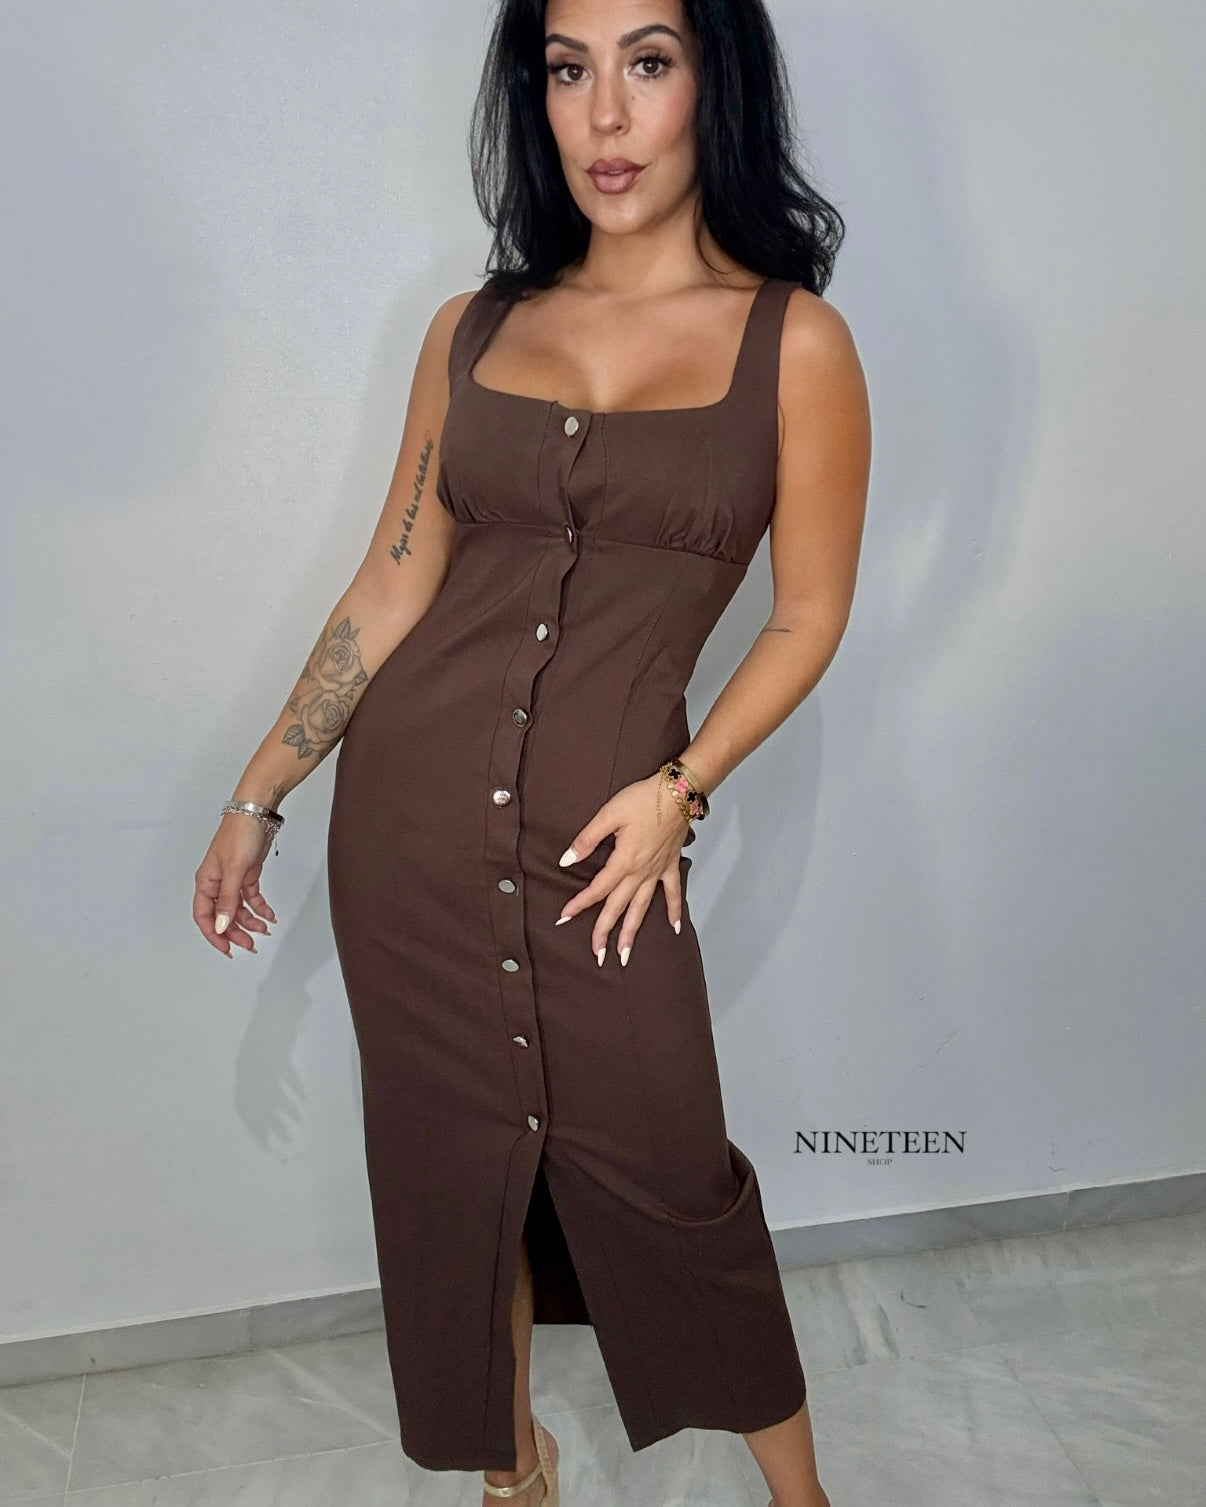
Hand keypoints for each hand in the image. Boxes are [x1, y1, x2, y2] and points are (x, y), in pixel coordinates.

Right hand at [193, 813, 277, 957]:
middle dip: (236, 932)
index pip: (204, 916)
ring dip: (250, 921)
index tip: (227, 949)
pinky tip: (269, 915)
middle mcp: (217, 882)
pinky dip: (260, 908)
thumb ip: (228, 900)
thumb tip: (222, 925)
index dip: (214, 935)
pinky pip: (251, 898)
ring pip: (238, 909)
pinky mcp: (247, 874)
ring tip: (263, 930)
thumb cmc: (240, 832)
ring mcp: (233, 879)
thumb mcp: (235, 870)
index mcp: (206, 881)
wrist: (258, 813)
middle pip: (223, 916)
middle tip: (250, 944)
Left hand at [556, 772, 688, 965]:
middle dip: (605, 932)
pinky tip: (673, 928)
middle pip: (618, 907)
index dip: (579, 904)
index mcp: (624, 861)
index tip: (564, 917)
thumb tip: (566, 860)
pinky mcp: (670, 865)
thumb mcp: (609, 814)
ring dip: (633, 932)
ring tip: (625, 955)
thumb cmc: (644, 798)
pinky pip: (674, 893)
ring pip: (642, 908)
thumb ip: (586, 839)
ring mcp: (657, 871)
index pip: (597, 889)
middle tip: (597, 955)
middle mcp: (641, 872)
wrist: (679, 791)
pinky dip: (674, 911)